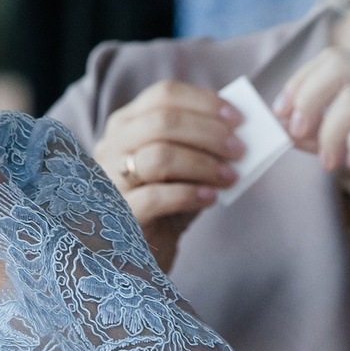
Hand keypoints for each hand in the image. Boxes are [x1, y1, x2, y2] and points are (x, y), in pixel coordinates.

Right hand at [96, 79, 241, 270]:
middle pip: (163, 121)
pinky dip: (190, 194)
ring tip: (231, 177)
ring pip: (160, 156)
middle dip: (209, 133)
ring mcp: (109, 179)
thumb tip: (238, 131)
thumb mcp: (183, 170)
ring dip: (203, 163)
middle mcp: (111, 145)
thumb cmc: (166, 207)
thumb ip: (201, 146)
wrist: (140, 255)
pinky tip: (211, 198)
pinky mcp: (118, 214)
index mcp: (126, 124)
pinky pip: (156, 196)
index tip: (238, 119)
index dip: (204, 102)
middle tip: (240, 149)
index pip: (164, 95)